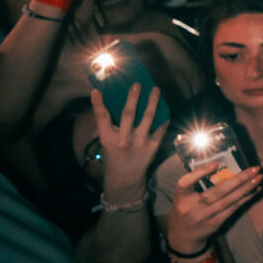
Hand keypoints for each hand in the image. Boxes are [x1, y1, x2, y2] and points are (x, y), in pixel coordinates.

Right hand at [88, 82, 167, 202]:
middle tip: (137, 84)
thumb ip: (111, 126)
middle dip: (132, 98)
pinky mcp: (153, 146)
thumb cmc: (115, 156)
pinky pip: (160, 128)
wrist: (126, 178)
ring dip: (152, 102)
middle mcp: (124, 140)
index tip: (96, 91)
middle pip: (127, 115)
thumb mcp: (108, 141)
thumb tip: (118, 102)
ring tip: (155, 90)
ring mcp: (140, 143)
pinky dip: (164, 117)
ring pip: (148, 118)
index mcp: (108, 139)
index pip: (101, 118)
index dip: (98, 104)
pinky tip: (165, 107)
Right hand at [162, 160, 262, 250]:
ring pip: (229, 201)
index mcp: (181, 197)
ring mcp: (204, 217)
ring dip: (246, 188)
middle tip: (253, 169)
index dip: (200, 172)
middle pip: (217, 191)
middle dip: (238, 179)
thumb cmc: (186, 209)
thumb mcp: (184, 196)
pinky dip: (244, 199)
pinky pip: (232, 209)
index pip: (186, 182)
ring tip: (258, 178)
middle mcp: (192, 207)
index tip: (216, 163)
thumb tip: (221, 166)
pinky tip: (254, 190)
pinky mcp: (215, 223)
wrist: (184, 235)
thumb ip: (196, 183)